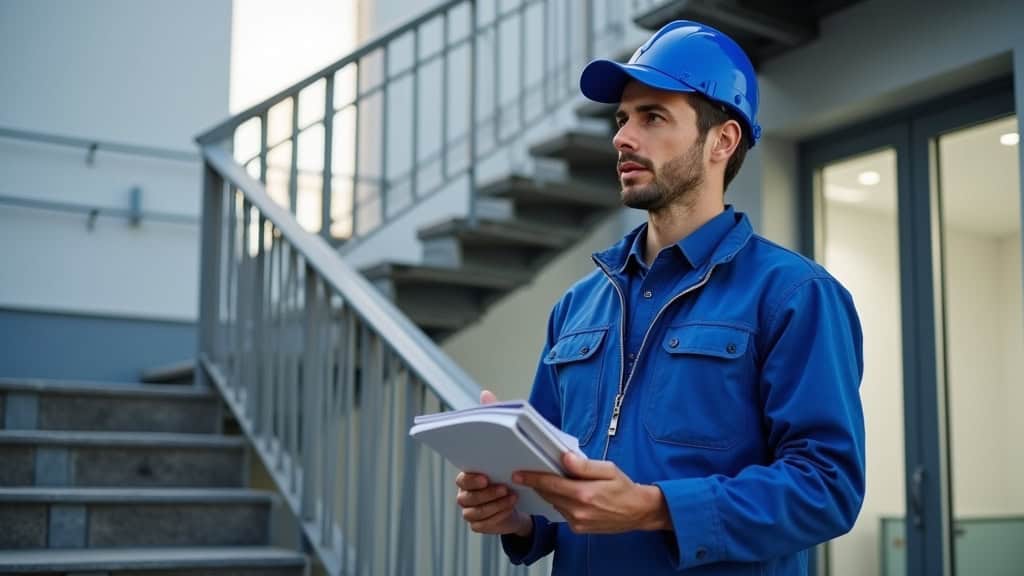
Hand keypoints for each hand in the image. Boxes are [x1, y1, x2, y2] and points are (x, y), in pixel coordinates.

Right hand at [453, 390, 532, 536]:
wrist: (523, 498)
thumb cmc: (510, 467)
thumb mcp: (507, 442)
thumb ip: (494, 417)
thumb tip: (485, 393)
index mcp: (468, 473)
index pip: (462, 477)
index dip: (471, 478)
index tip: (485, 476)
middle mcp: (466, 493)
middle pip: (466, 496)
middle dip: (485, 494)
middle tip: (503, 487)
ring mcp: (471, 510)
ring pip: (476, 512)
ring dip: (495, 505)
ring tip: (512, 496)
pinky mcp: (480, 524)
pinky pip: (484, 524)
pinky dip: (498, 517)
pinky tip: (511, 508)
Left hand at [513, 452, 669, 533]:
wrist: (638, 512)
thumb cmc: (624, 488)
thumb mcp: (608, 469)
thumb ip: (585, 465)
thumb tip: (566, 458)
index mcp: (584, 494)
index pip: (551, 484)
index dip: (532, 478)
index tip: (519, 474)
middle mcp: (578, 511)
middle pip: (549, 495)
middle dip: (538, 484)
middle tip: (527, 473)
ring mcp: (578, 522)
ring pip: (554, 504)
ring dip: (549, 493)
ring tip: (549, 481)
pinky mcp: (579, 529)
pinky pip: (562, 512)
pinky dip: (559, 502)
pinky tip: (565, 493)